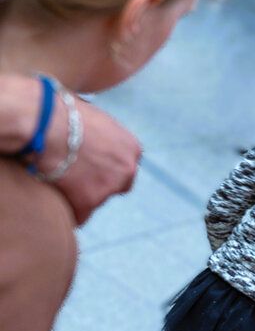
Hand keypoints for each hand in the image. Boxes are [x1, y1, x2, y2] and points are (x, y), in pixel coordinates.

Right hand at [37, 97, 140, 224]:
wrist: (46, 123)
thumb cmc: (62, 114)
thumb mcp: (96, 121)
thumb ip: (104, 138)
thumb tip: (95, 144)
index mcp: (131, 147)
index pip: (125, 166)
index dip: (107, 168)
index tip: (91, 168)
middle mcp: (128, 168)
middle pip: (117, 186)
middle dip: (100, 185)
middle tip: (76, 179)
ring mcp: (110, 186)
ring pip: (96, 200)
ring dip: (79, 195)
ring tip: (57, 178)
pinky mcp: (89, 200)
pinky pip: (79, 215)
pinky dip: (67, 209)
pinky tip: (54, 196)